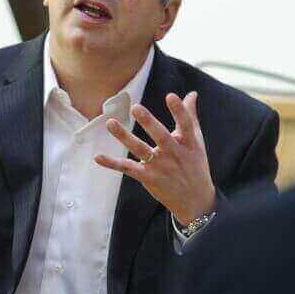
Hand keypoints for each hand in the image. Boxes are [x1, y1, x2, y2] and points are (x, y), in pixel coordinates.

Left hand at [94, 92, 214, 223]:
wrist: (195, 200)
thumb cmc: (194, 165)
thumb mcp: (196, 141)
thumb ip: (190, 116)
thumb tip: (192, 93)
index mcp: (188, 143)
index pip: (185, 125)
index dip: (179, 111)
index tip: (171, 96)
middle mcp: (174, 154)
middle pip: (161, 136)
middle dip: (149, 122)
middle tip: (135, 107)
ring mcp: (160, 167)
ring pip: (140, 150)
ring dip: (124, 137)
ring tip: (110, 123)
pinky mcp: (148, 177)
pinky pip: (128, 168)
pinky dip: (112, 163)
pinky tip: (98, 157)